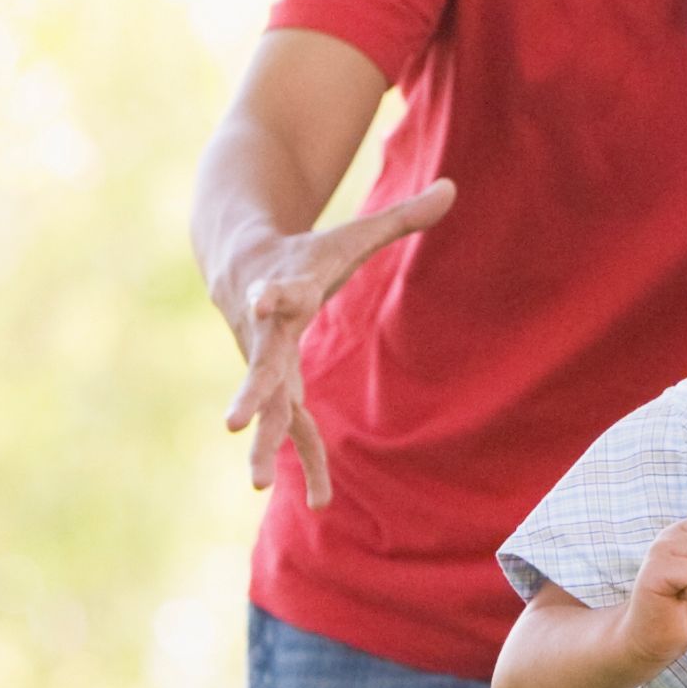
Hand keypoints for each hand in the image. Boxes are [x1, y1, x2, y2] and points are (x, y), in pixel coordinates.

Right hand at [220, 178, 453, 508]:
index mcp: (284, 287)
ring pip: (265, 408)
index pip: (277, 289)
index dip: (272, 291)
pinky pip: (289, 425)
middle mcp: (265, 331)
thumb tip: (454, 187)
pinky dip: (302, 459)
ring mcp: (264, 362)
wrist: (236, 256)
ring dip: (263, 445)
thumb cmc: (305, 249)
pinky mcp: (271, 384)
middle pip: (259, 366)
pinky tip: (320, 501)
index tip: (263, 295)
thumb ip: (403, 216)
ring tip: (257, 484)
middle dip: (249, 395)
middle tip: (232, 423)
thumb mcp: (353, 233)